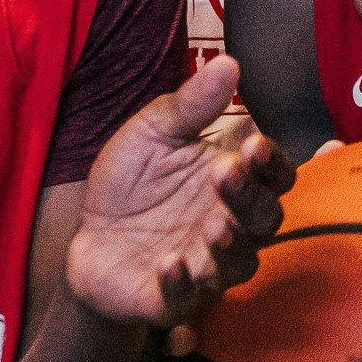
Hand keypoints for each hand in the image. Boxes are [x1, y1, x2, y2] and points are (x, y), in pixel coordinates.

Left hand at [68, 55, 293, 331]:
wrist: (86, 234)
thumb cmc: (131, 181)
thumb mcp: (153, 132)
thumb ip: (191, 105)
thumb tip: (230, 63)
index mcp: (234, 179)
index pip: (275, 173)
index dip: (272, 162)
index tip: (253, 145)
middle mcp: (231, 223)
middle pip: (266, 218)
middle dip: (250, 197)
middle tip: (225, 173)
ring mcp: (206, 263)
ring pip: (239, 264)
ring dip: (230, 247)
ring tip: (214, 228)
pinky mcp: (174, 298)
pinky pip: (187, 298)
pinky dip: (182, 283)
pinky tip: (170, 264)